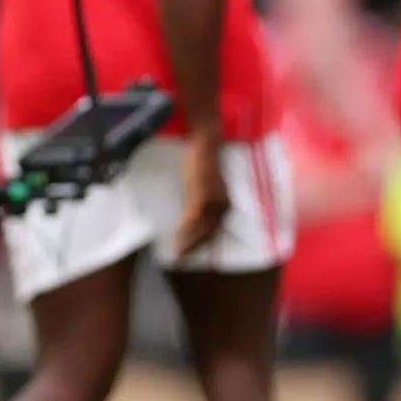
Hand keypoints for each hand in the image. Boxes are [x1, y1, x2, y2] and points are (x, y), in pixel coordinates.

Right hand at [173, 135, 231, 256]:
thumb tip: (191, 211)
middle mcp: (223, 205)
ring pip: (200, 230)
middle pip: (209, 235)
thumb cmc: (203, 160)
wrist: (205, 141)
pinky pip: (192, 219)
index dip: (202, 244)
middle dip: (194, 248)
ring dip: (187, 244)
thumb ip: (201, 198)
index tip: (190, 254)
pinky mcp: (202, 196)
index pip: (214, 231)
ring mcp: (213, 201)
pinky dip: (184, 231)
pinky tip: (176, 238)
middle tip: (180, 259)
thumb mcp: (205, 184)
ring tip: (175, 254)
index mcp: (225, 204)